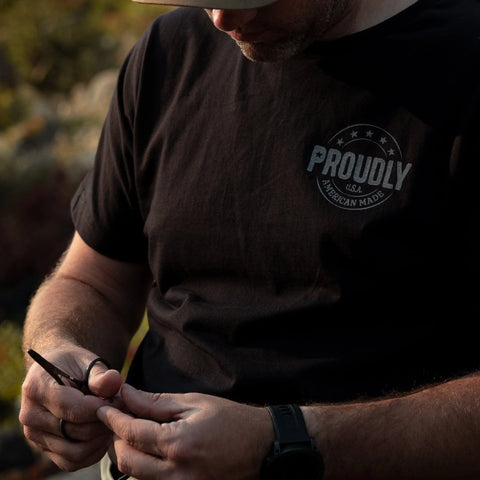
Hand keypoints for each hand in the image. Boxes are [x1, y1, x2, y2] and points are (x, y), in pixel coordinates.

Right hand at [19, 346, 123, 470]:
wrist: (57, 371)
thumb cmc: (74, 365)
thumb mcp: (87, 361)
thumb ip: (101, 374)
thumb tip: (114, 382)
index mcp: (37, 388)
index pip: (73, 409)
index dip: (102, 408)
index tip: (119, 400)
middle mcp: (30, 415)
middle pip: (76, 431)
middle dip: (104, 421)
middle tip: (120, 409)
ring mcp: (35, 436)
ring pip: (76, 451)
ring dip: (101, 438)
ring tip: (112, 419)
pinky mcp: (44, 449)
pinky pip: (72, 462)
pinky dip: (93, 452)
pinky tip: (103, 432)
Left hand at [97, 384, 273, 479]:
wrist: (262, 446)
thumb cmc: (231, 419)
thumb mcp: (194, 402)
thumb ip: (156, 402)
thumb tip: (127, 394)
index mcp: (178, 444)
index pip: (131, 433)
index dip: (112, 418)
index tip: (103, 407)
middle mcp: (176, 473)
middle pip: (126, 461)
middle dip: (116, 438)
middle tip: (119, 418)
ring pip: (136, 476)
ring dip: (129, 453)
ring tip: (136, 431)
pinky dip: (145, 466)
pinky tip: (152, 448)